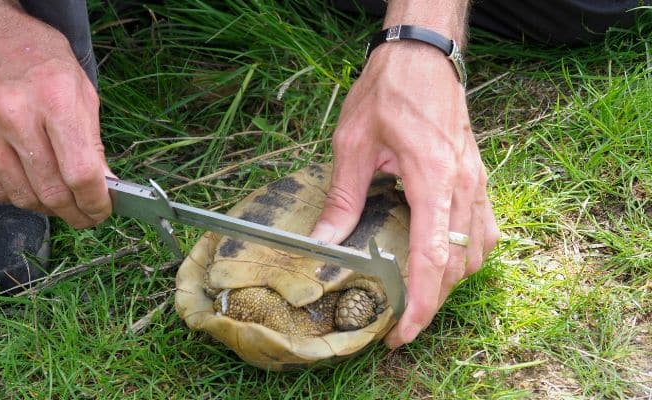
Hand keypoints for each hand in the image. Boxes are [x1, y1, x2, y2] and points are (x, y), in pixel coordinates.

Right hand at [0, 0, 110, 227]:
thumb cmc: (35, 57)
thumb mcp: (79, 87)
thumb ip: (92, 139)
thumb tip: (103, 184)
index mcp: (54, 99)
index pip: (80, 172)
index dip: (95, 201)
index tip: (101, 210)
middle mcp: (14, 116)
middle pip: (51, 191)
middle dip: (75, 212)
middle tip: (85, 215)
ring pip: (22, 197)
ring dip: (47, 208)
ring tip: (59, 201)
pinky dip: (17, 196)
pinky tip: (29, 184)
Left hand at [310, 42, 498, 346]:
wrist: (422, 56)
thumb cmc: (389, 90)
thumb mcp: (352, 143)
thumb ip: (342, 199)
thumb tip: (323, 245)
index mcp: (433, 177)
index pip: (432, 256)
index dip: (419, 303)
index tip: (403, 332)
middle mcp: (463, 185)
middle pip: (456, 264)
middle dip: (430, 301)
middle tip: (399, 324)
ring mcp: (476, 182)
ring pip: (476, 252)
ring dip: (449, 281)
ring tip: (416, 296)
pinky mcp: (476, 178)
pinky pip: (484, 230)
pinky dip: (466, 255)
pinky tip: (442, 260)